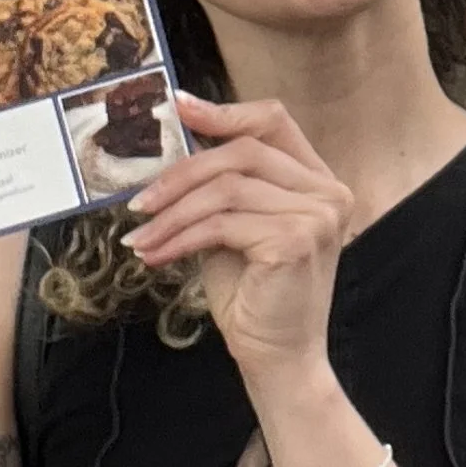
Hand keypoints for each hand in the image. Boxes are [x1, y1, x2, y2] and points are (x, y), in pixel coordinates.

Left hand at [122, 96, 353, 391]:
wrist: (277, 358)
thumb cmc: (254, 295)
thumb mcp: (232, 227)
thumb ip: (218, 186)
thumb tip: (173, 142)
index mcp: (318, 180)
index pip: (273, 121)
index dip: (222, 111)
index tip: (175, 108)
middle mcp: (326, 192)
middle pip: (242, 151)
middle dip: (182, 172)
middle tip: (139, 200)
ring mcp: (316, 215)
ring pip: (227, 188)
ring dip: (172, 211)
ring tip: (140, 236)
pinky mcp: (295, 240)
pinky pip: (221, 223)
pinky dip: (179, 237)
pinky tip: (156, 254)